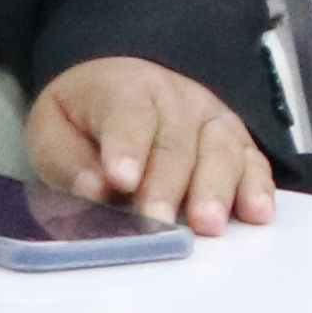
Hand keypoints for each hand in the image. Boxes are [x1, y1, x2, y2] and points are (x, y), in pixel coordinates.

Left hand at [29, 56, 280, 234]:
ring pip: (221, 150)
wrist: (125, 89)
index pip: (128, 115)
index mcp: (125, 89)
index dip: (126, 147)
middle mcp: (177, 99)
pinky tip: (257, 212)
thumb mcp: (53, 130)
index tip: (121, 179)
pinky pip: (253, 162)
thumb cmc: (86, 119)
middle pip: (176, 141)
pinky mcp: (237, 141)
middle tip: (158, 221)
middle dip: (167, 184)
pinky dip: (258, 187)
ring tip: (206, 223)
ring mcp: (212, 119)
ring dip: (216, 189)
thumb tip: (94, 187)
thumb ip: (67, 160)